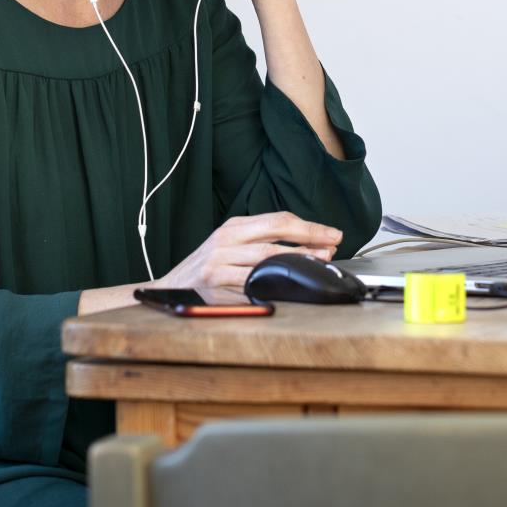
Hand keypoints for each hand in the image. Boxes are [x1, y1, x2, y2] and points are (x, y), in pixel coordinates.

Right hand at [156, 211, 342, 301]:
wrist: (173, 286)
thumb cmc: (209, 265)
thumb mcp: (231, 243)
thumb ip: (260, 240)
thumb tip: (305, 243)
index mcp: (234, 226)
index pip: (278, 220)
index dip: (308, 226)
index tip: (331, 233)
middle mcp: (226, 240)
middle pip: (276, 235)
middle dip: (309, 240)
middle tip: (332, 245)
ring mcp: (220, 262)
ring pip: (267, 259)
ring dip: (298, 261)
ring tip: (319, 261)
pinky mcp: (216, 284)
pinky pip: (252, 284)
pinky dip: (274, 284)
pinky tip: (290, 284)